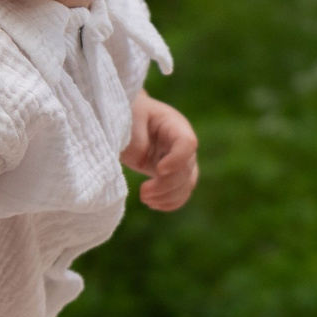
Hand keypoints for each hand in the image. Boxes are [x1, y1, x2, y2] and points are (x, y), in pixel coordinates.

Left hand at [123, 92, 199, 211]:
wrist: (128, 119)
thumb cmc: (129, 113)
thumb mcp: (129, 119)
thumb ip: (136, 139)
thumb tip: (143, 160)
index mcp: (174, 125)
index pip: (187, 144)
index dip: (177, 160)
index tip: (158, 170)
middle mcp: (182, 144)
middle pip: (187, 170)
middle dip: (166, 185)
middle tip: (143, 193)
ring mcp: (180, 161)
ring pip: (187, 185)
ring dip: (167, 197)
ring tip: (144, 199)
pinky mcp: (172, 174)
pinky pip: (181, 193)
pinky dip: (170, 203)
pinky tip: (152, 204)